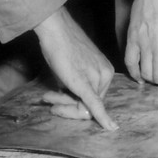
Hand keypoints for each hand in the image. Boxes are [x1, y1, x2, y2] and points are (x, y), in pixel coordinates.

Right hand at [33, 7, 116, 130]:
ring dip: (64, 105)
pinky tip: (110, 128)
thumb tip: (73, 103)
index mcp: (105, 71)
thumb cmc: (61, 45)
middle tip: (48, 100)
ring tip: (47, 96)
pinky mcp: (85, 83)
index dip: (74, 104)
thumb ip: (76, 86)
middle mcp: (105, 75)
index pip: (94, 98)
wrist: (55, 29)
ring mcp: (97, 79)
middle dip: (68, 106)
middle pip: (90, 104)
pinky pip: (95, 105)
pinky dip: (102, 118)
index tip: (56, 102)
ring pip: (84, 105)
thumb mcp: (73, 69)